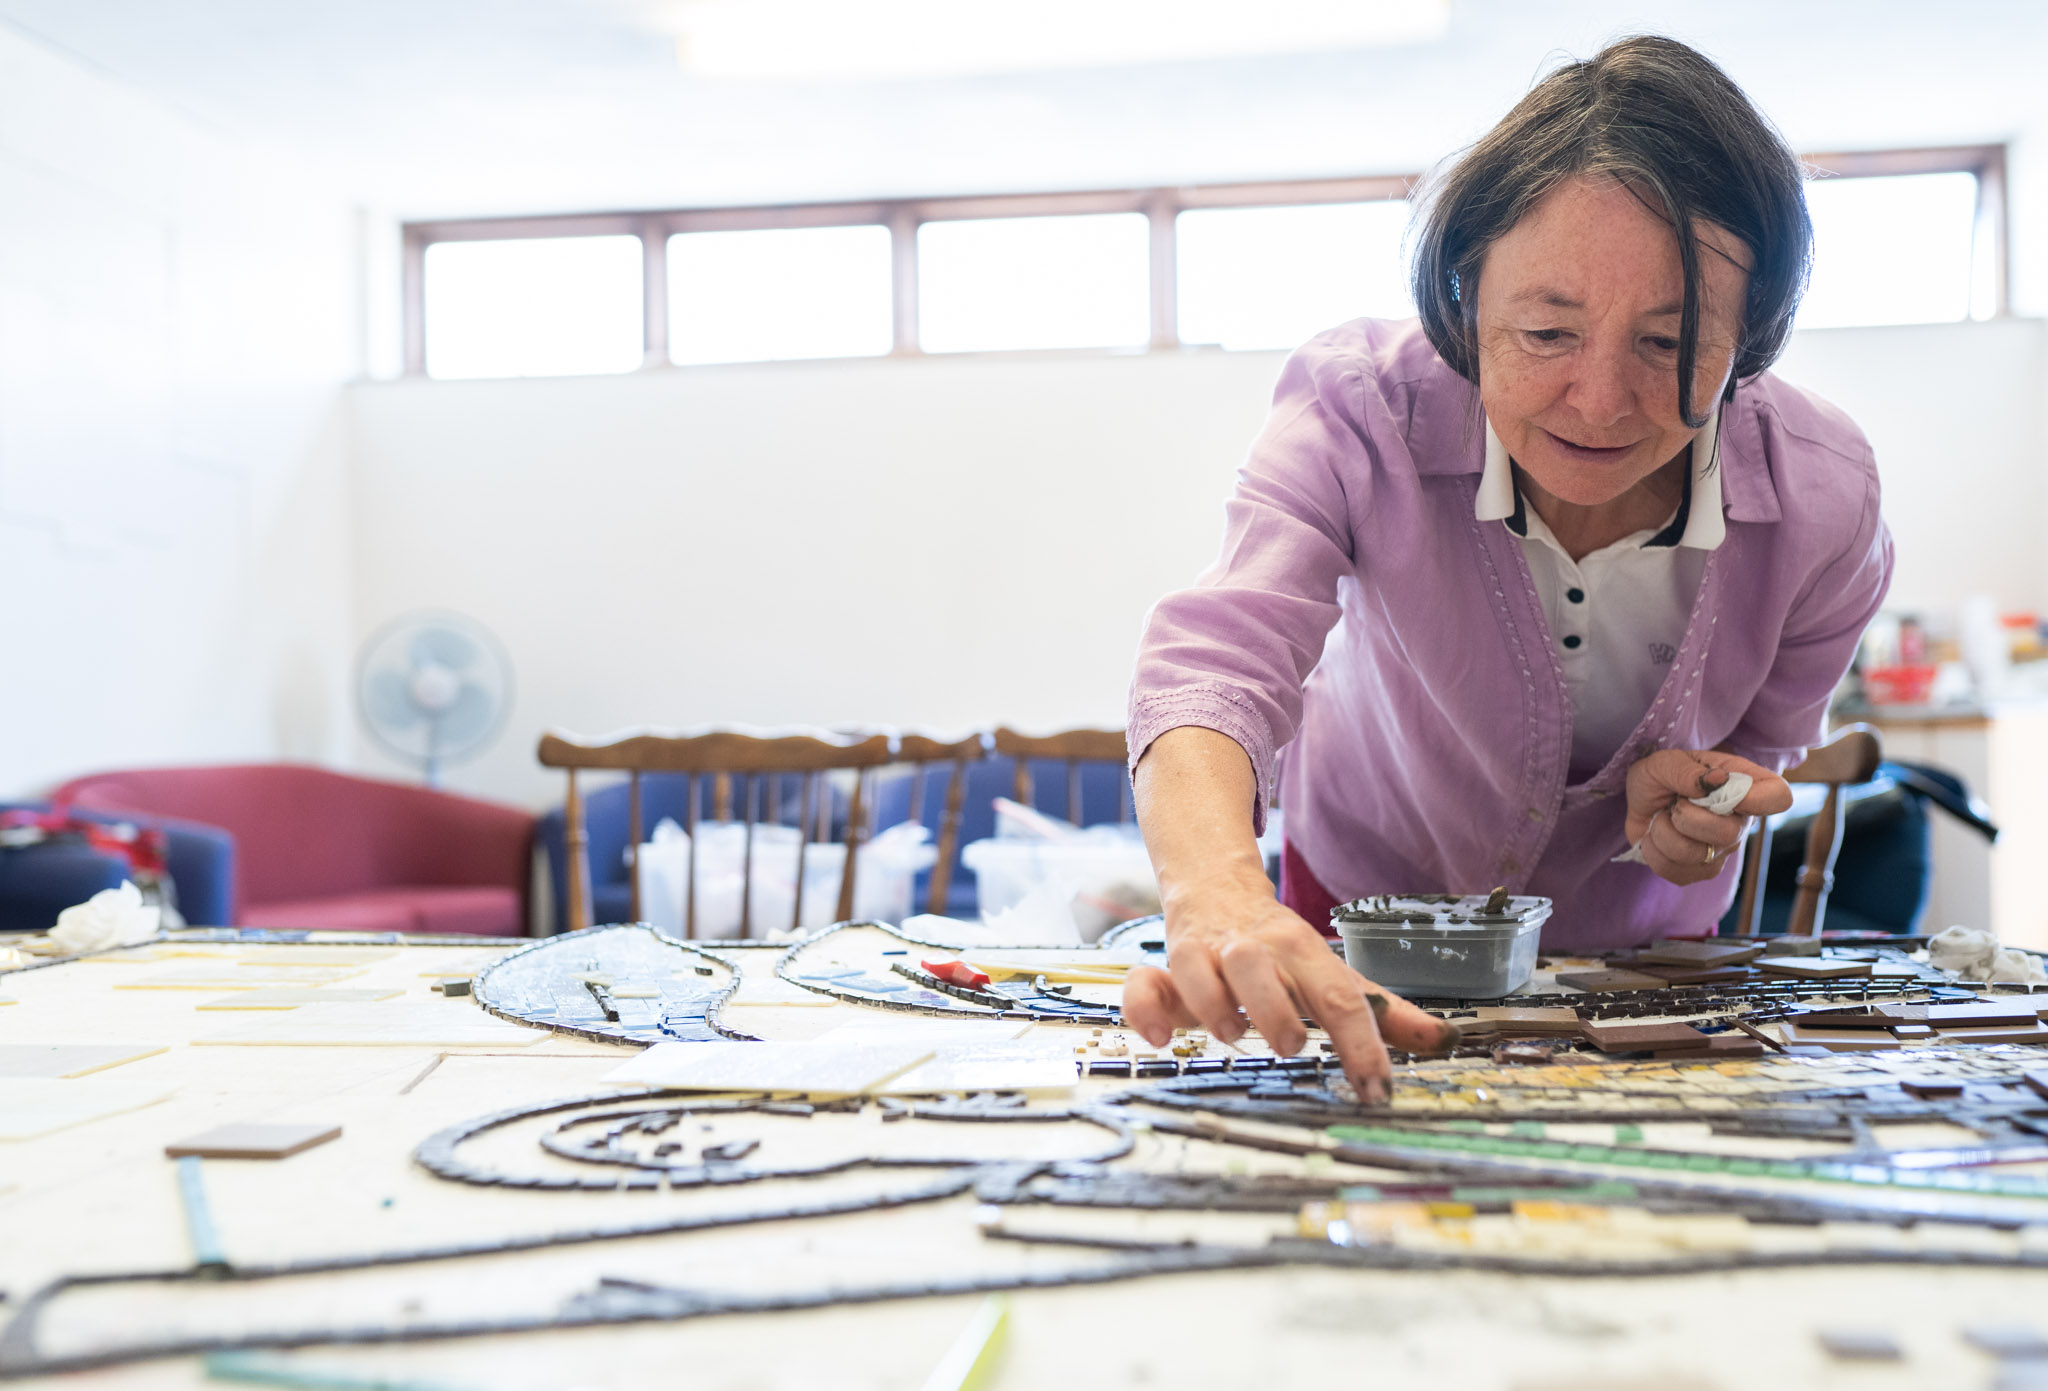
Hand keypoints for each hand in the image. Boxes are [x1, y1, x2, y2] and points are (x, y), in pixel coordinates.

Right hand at [1123, 867, 1461, 1104]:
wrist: (1215, 886)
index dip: (1361, 1041)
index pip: (1337, 992)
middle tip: (1289, 1046)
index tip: (1377, 1088)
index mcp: (1300, 948)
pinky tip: (1162, 1039)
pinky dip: (1147, 1010)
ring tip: (1230, 1035)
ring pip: (1200, 966)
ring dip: (1214, 1003)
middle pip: (1259, 964)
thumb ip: (1381, 1010)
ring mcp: (1202, 954)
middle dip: (1272, 1006)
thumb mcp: (1330, 972)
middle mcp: (1250, 947)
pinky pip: (1143, 984)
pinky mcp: (1164, 968)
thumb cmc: (1278, 947)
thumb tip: (1442, 1040)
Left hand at [1623, 749, 1791, 885]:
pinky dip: (1653, 850)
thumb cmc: (1662, 775)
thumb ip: (1686, 770)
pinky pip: (1674, 871)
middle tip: (1674, 802)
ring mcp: (1722, 851)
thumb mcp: (1665, 761)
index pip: (1779, 798)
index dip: (1756, 799)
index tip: (1718, 789)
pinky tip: (1657, 835)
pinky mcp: (1699, 871)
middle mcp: (1740, 823)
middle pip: (1729, 834)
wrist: (1640, 799)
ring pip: (1695, 855)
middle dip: (1687, 816)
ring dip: (1663, 831)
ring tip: (1664, 817)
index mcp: (1744, 786)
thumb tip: (1716, 781)